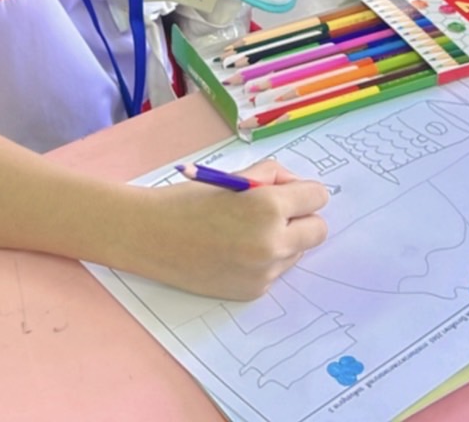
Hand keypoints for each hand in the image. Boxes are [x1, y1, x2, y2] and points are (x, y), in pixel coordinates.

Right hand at [131, 160, 329, 300]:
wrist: (151, 236)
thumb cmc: (189, 200)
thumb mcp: (235, 177)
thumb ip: (273, 177)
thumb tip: (299, 187)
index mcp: (269, 207)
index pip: (317, 197)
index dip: (303, 192)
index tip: (289, 193)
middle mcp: (272, 243)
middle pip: (318, 231)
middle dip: (302, 219)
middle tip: (275, 213)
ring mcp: (264, 272)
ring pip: (297, 253)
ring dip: (284, 242)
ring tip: (245, 233)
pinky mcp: (253, 291)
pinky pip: (275, 272)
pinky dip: (264, 261)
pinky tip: (234, 252)